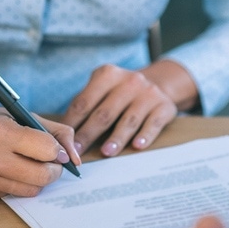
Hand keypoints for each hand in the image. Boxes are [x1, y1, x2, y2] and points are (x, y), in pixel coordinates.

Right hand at [0, 93, 80, 202]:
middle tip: (48, 163)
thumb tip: (76, 155)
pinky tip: (2, 172)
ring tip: (25, 165)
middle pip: (43, 177)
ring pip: (31, 191)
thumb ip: (52, 131)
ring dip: (36, 180)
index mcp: (0, 132)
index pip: (48, 150)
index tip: (55, 150)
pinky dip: (14, 186)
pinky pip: (11, 196)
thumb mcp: (15, 114)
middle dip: (53, 170)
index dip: (57, 151)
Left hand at [61, 60, 196, 156]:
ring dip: (117, 138)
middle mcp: (129, 81)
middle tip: (78, 152)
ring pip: (129, 120)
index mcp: (107, 75)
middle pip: (104, 113)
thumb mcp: (103, 88)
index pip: (85, 102)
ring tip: (106, 153)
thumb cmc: (121, 93)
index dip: (73, 123)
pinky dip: (145, 136)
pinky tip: (137, 146)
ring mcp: (148, 94)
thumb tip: (64, 134)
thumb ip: (87, 105)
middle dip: (89, 134)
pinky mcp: (164, 106)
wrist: (159, 84)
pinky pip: (153, 124)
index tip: (64, 142)